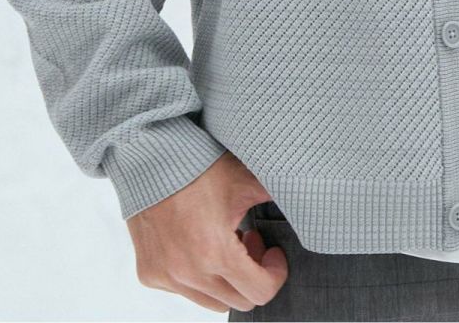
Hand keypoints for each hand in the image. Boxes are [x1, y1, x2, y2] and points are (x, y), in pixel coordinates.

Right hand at [125, 149, 288, 311]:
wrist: (152, 158)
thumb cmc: (199, 167)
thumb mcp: (246, 180)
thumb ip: (277, 197)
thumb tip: (308, 203)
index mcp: (214, 253)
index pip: (259, 292)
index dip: (275, 274)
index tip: (273, 253)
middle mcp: (188, 273)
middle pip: (238, 301)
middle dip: (252, 274)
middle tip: (251, 241)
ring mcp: (166, 277)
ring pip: (212, 301)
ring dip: (226, 277)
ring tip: (227, 241)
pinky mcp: (150, 274)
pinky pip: (185, 290)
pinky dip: (199, 275)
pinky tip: (201, 242)